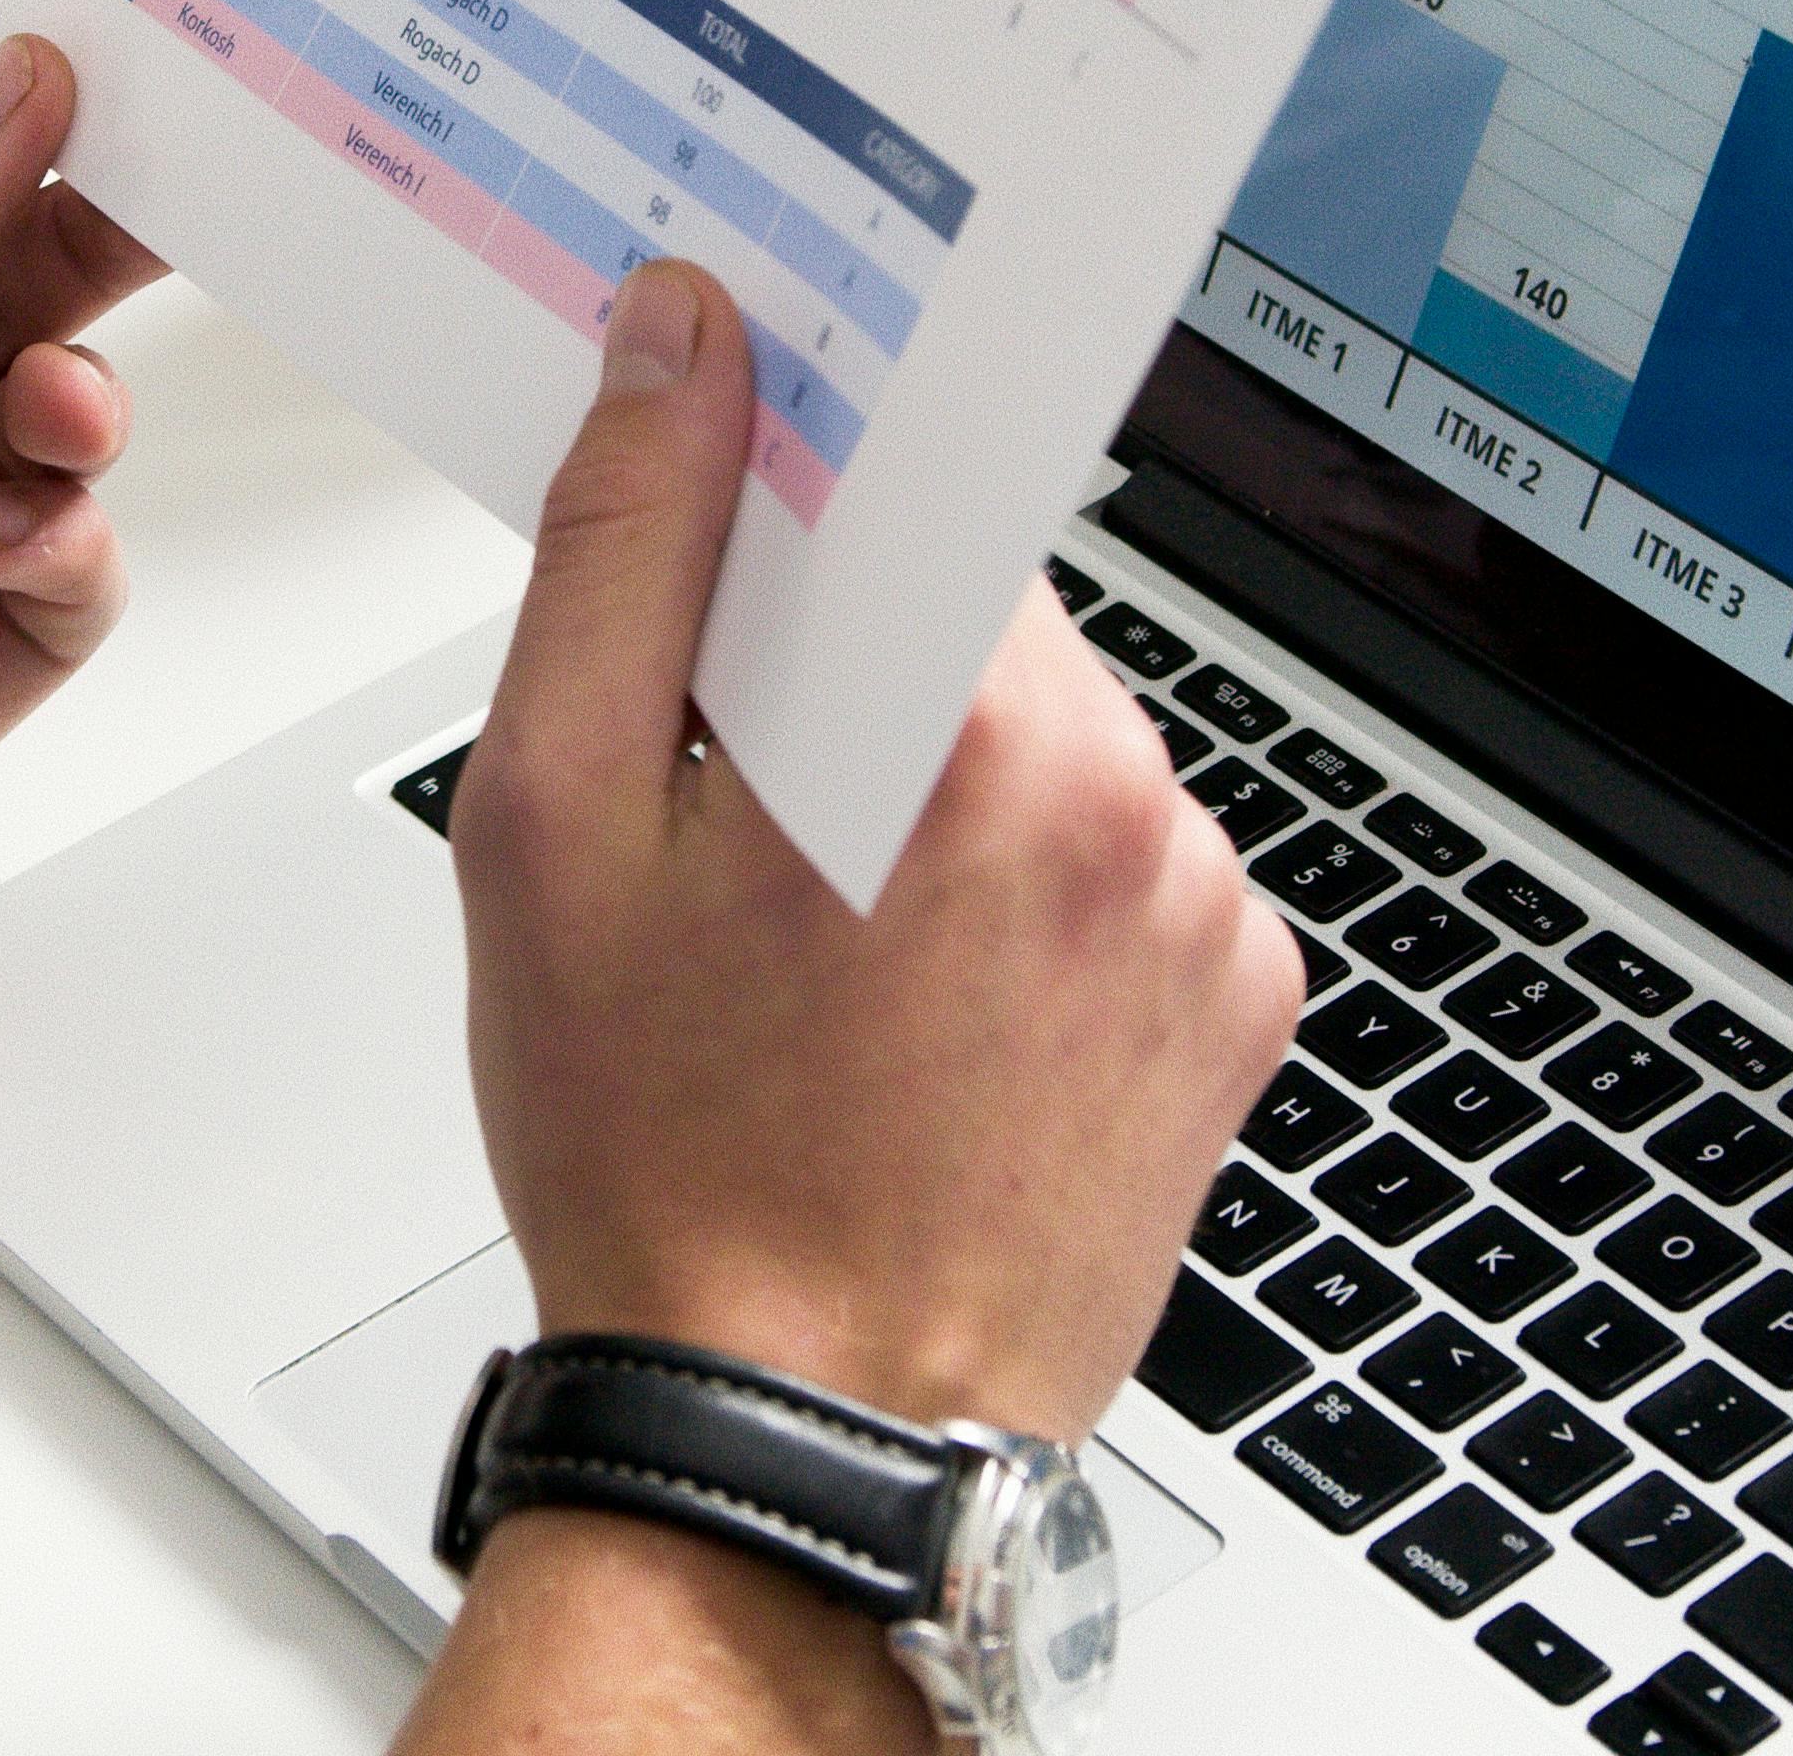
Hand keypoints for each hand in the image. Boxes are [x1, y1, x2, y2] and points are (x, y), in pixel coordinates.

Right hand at [455, 264, 1297, 1440]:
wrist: (803, 1445)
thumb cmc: (669, 1171)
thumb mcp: (555, 825)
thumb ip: (624, 548)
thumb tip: (683, 347)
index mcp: (970, 729)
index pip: (922, 467)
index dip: (812, 473)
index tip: (737, 506)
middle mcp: (1129, 803)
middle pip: (983, 609)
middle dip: (858, 664)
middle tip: (732, 803)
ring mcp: (1203, 914)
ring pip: (1055, 740)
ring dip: (949, 783)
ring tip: (822, 941)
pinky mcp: (1236, 1006)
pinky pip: (1125, 865)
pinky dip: (1032, 895)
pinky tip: (921, 1001)